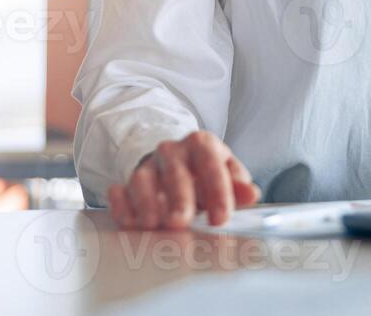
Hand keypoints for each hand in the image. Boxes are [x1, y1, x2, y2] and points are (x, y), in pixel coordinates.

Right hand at [106, 131, 260, 229]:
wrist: (175, 161)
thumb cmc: (205, 172)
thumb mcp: (226, 173)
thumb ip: (238, 185)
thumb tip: (251, 194)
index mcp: (201, 144)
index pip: (210, 162)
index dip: (217, 190)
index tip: (220, 217)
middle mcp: (172, 151)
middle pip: (174, 171)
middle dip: (178, 197)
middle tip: (181, 222)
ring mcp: (147, 166)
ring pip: (142, 179)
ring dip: (146, 203)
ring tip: (153, 225)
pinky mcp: (126, 181)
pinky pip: (119, 191)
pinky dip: (122, 206)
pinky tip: (129, 222)